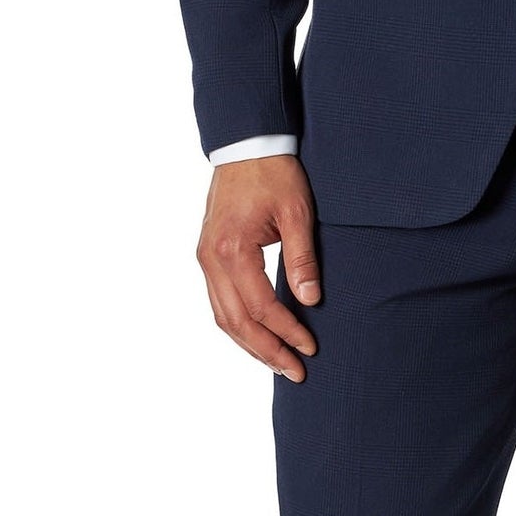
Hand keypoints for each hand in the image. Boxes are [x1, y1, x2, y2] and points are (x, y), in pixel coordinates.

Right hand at [196, 154, 321, 382]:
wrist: (246, 144)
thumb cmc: (274, 173)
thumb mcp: (297, 212)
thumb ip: (302, 259)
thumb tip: (310, 301)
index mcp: (232, 250)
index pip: (260, 306)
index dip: (286, 331)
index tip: (309, 347)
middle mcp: (211, 259)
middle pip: (235, 322)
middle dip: (266, 350)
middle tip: (294, 371)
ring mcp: (205, 258)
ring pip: (222, 316)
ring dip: (249, 343)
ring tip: (277, 361)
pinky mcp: (208, 254)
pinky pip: (219, 301)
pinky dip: (237, 323)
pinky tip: (257, 334)